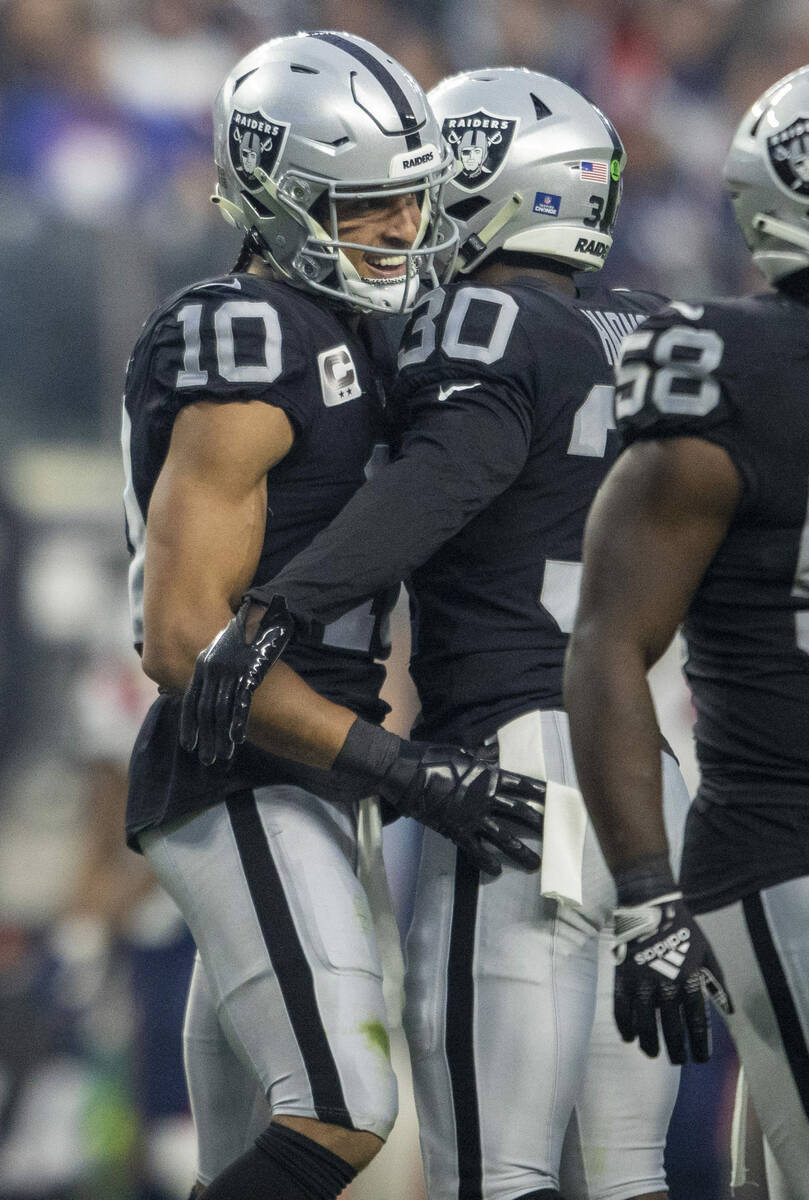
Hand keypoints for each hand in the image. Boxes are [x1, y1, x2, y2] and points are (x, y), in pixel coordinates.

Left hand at [179, 596, 293, 763]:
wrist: (256, 610)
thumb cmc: (243, 627)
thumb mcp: (225, 642)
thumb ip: (215, 660)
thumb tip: (201, 673)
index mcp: (205, 663)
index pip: (192, 698)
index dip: (190, 722)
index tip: (189, 743)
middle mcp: (211, 669)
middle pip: (204, 710)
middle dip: (204, 736)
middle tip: (204, 758)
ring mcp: (228, 672)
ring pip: (219, 711)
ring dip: (218, 736)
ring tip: (218, 756)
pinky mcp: (247, 673)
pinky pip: (240, 703)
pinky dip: (238, 723)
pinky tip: (237, 739)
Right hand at [378, 741, 544, 874]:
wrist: (406, 772)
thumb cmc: (432, 758)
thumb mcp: (462, 752)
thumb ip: (482, 756)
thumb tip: (496, 750)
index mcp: (489, 775)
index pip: (522, 784)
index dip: (540, 792)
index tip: (555, 798)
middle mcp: (486, 797)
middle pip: (520, 812)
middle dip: (539, 824)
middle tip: (556, 834)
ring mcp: (473, 816)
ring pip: (504, 837)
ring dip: (521, 851)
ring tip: (536, 863)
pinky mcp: (457, 830)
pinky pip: (476, 850)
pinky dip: (487, 862)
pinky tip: (497, 870)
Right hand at [613, 892, 731, 1063]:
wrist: (650, 905)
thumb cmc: (683, 928)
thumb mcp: (707, 952)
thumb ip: (718, 982)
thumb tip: (729, 1010)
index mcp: (689, 980)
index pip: (697, 1021)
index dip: (699, 1044)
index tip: (701, 1059)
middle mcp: (666, 985)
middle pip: (671, 1027)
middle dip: (676, 1049)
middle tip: (678, 1061)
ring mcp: (642, 981)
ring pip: (644, 1022)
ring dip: (649, 1042)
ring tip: (652, 1053)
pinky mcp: (623, 976)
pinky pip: (621, 1007)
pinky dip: (624, 1025)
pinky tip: (629, 1036)